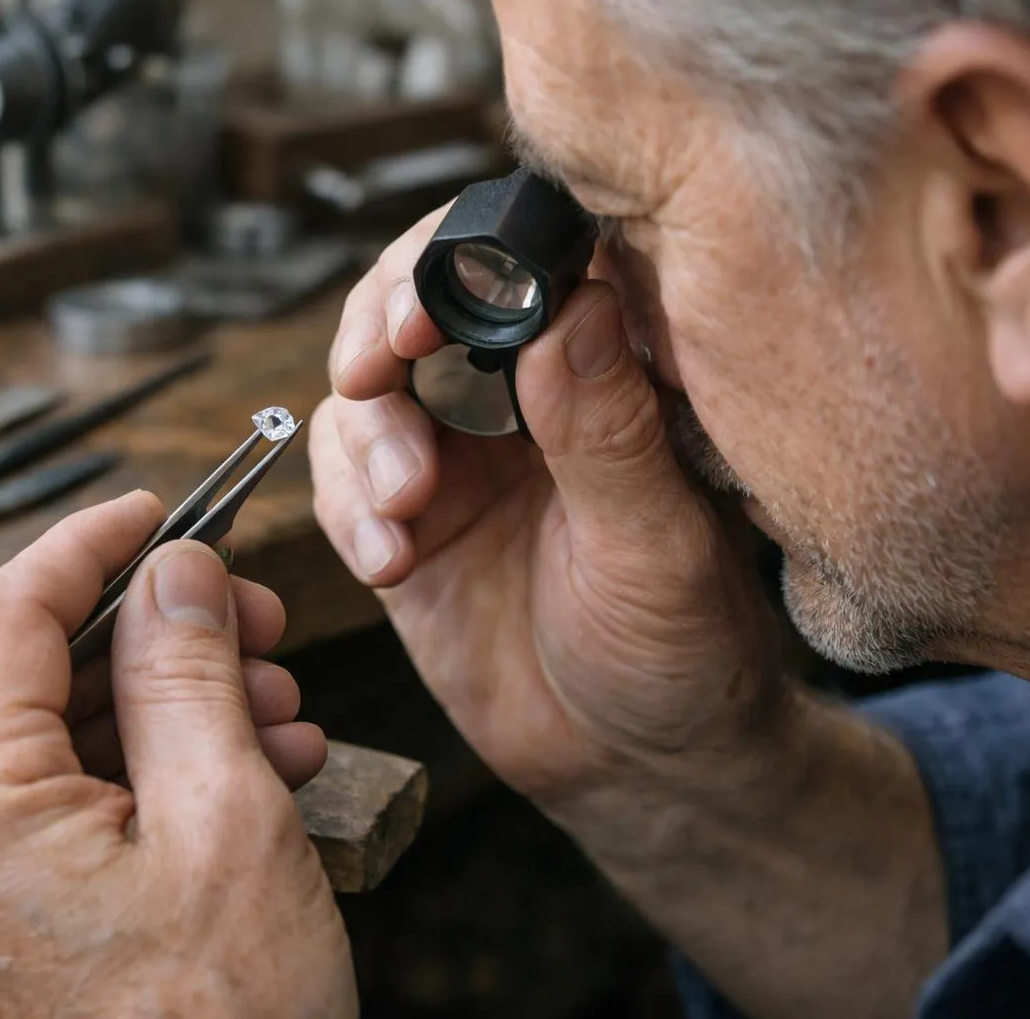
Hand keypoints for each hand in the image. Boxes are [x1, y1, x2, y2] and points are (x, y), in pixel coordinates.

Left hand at [0, 493, 355, 1017]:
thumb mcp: (226, 818)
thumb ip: (187, 669)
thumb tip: (175, 572)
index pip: (3, 610)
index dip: (89, 541)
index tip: (156, 508)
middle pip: (30, 668)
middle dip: (152, 631)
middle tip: (251, 616)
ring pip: (56, 732)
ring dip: (166, 701)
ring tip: (274, 707)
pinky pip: (60, 800)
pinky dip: (146, 768)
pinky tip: (244, 762)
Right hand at [312, 209, 788, 825]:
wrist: (634, 769)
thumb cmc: (684, 657)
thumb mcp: (659, 549)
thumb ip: (609, 433)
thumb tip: (570, 306)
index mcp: (603, 376)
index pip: (522, 264)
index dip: (457, 259)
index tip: (425, 310)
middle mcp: (521, 402)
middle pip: (416, 306)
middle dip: (379, 329)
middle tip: (375, 369)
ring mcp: (456, 461)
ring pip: (367, 394)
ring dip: (366, 439)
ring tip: (404, 511)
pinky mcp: (406, 526)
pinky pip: (344, 484)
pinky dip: (347, 509)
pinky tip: (387, 560)